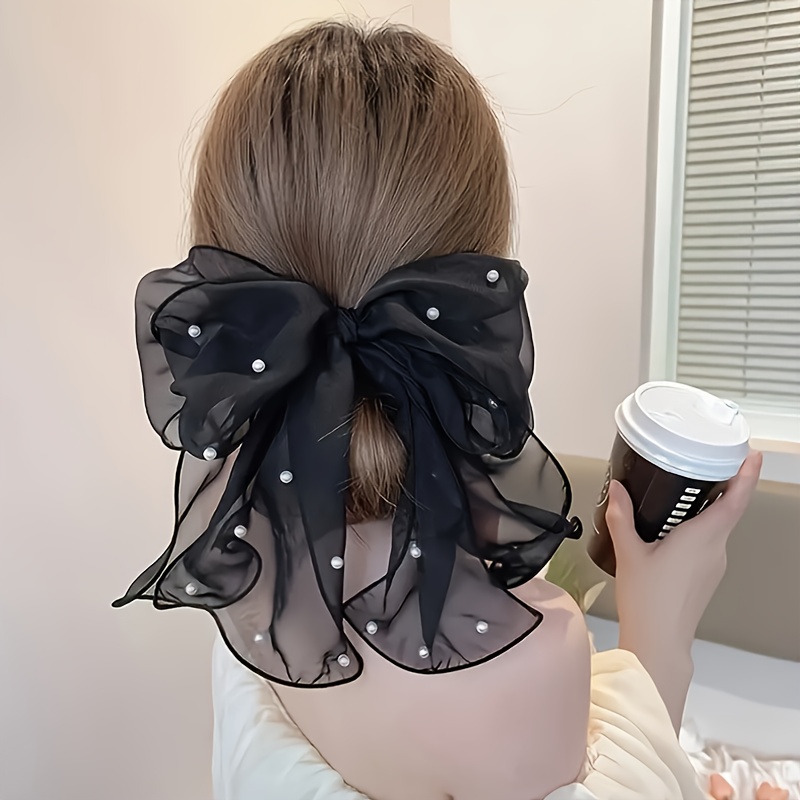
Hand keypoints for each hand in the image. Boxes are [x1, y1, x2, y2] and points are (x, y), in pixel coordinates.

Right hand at [608, 450, 761, 652]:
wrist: (658, 641)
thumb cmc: (648, 601)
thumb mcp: (629, 551)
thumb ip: (622, 516)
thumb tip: (617, 490)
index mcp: (703, 537)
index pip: (735, 499)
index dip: (747, 475)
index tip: (751, 455)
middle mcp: (716, 549)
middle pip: (728, 510)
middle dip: (719, 487)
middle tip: (701, 468)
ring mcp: (715, 565)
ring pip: (717, 528)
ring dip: (705, 511)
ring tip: (677, 499)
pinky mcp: (707, 576)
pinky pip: (708, 544)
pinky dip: (697, 531)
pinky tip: (671, 533)